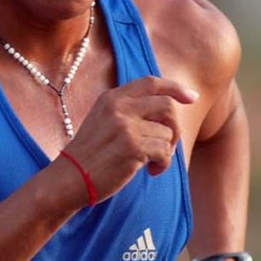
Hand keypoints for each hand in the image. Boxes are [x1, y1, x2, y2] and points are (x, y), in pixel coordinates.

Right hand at [59, 77, 197, 201]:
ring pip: (167, 133)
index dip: (175, 88)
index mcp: (112, 98)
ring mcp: (126, 126)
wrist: (68, 178)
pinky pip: (164, 151)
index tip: (191, 97)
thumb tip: (167, 109)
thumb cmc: (90, 155)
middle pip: (167, 106)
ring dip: (166, 151)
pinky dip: (163, 164)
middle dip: (174, 128)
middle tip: (168, 145)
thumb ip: (128, 110)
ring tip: (152, 164)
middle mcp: (119, 107)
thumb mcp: (103, 120)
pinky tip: (151, 171)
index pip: (151, 82)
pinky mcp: (132, 147)